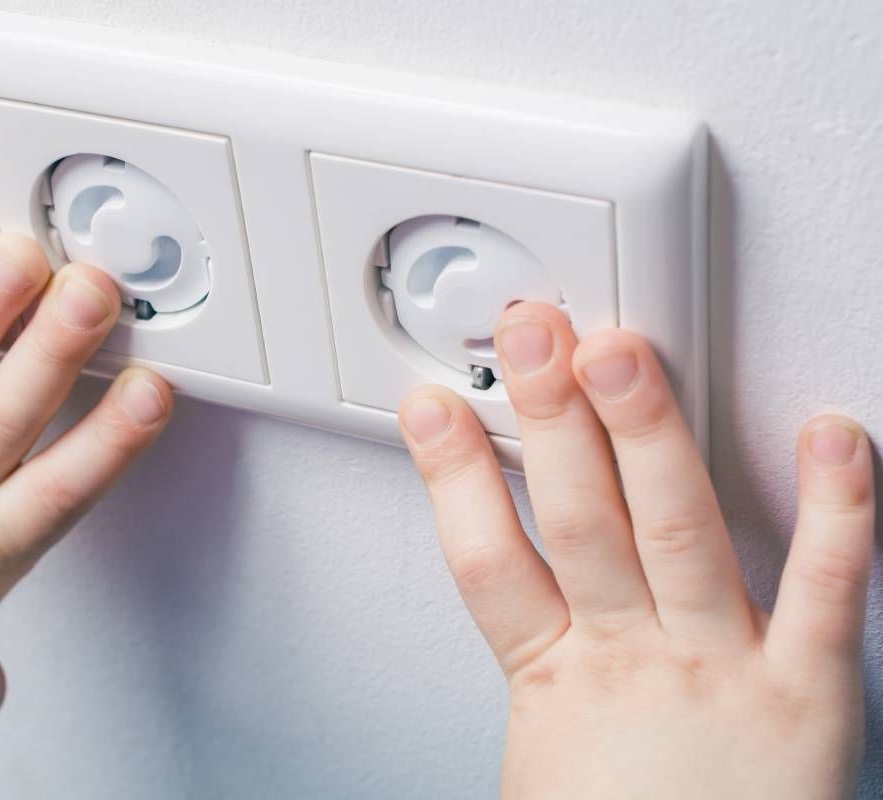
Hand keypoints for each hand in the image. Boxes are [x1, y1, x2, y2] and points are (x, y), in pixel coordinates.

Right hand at [400, 303, 873, 798]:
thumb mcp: (544, 760)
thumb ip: (530, 668)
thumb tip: (499, 587)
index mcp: (557, 686)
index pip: (487, 563)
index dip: (452, 479)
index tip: (432, 407)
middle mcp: (635, 663)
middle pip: (578, 520)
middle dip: (549, 420)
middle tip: (530, 337)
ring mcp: (721, 668)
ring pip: (676, 530)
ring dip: (645, 435)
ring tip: (616, 353)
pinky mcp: (810, 692)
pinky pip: (829, 590)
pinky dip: (837, 512)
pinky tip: (832, 436)